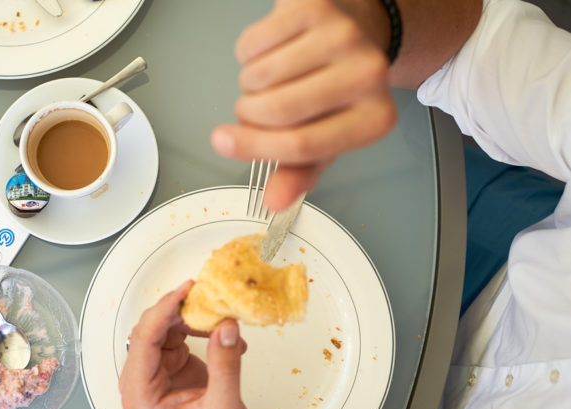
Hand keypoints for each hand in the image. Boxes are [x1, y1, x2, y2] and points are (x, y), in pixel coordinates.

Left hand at [119, 281, 263, 408]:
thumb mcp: (224, 405)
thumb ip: (225, 364)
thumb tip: (225, 326)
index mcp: (141, 395)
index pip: (143, 341)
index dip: (163, 311)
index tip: (185, 292)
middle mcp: (141, 380)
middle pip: (150, 328)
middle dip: (178, 310)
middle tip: (205, 296)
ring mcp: (155, 369)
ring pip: (165, 325)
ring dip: (192, 317)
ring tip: (219, 319)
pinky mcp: (170, 362)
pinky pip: (179, 331)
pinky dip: (201, 326)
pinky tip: (220, 333)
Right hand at [212, 0, 396, 210]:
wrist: (357, 30)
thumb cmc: (338, 91)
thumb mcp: (323, 137)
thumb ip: (297, 171)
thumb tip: (273, 201)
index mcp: (374, 120)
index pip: (302, 145)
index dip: (255, 149)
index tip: (223, 143)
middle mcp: (368, 76)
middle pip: (277, 110)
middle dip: (248, 115)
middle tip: (254, 110)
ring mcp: (342, 36)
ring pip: (260, 74)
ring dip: (250, 84)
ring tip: (271, 80)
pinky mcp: (314, 7)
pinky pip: (253, 43)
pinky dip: (249, 53)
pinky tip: (272, 52)